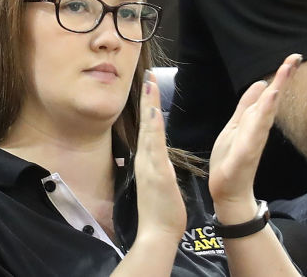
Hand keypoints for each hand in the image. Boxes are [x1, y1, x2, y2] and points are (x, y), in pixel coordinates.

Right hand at [133, 72, 185, 240]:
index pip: (148, 126)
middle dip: (147, 96)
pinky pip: (155, 147)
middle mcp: (145, 158)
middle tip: (146, 72)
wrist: (157, 234)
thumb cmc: (160, 211)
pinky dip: (153, 129)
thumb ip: (156, 166)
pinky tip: (154, 113)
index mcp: (148, 160)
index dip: (149, 104)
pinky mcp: (156, 173)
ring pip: (149, 129)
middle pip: (146, 122)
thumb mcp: (158, 181)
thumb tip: (156, 155)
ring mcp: (149, 164)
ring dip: (149, 105)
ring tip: (149, 82)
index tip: (149, 83)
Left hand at [209, 53, 301, 223]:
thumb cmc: (231, 158)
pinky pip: (253, 136)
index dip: (282, 75)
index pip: (271, 93)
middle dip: (283, 80)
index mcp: (256, 120)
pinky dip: (260, 122)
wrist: (228, 190)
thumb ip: (248, 105)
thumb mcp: (236, 124)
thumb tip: (261, 83)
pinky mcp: (244, 155)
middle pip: (273, 100)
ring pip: (265, 116)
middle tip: (294, 59)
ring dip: (273, 97)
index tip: (293, 57)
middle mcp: (258, 129)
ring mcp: (253, 142)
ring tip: (281, 78)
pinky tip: (265, 110)